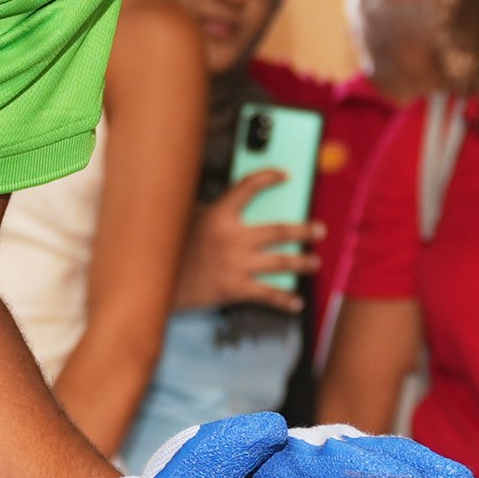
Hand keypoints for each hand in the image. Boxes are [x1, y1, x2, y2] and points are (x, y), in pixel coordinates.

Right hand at [173, 171, 319, 313]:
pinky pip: (266, 294)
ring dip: (302, 263)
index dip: (268, 178)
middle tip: (319, 230)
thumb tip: (231, 203)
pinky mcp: (235, 289)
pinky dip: (284, 300)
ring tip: (314, 262)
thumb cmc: (173, 250)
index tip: (285, 175)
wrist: (159, 284)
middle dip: (302, 231)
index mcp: (219, 216)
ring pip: (279, 262)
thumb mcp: (188, 221)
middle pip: (278, 231)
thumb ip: (211, 211)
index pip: (248, 188)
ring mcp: (236, 265)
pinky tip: (296, 302)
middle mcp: (232, 239)